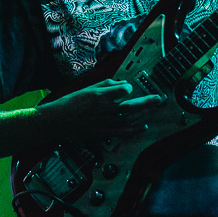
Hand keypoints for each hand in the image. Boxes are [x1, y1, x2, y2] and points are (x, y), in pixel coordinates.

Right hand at [39, 79, 163, 138]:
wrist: (58, 121)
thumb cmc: (70, 103)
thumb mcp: (87, 88)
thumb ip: (106, 84)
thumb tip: (121, 83)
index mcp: (101, 96)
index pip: (125, 90)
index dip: (128, 87)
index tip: (128, 87)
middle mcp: (106, 109)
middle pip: (133, 105)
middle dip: (149, 101)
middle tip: (159, 98)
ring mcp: (107, 123)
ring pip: (132, 118)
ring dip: (145, 113)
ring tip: (155, 108)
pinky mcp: (105, 133)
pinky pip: (125, 132)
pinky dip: (136, 129)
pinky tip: (144, 125)